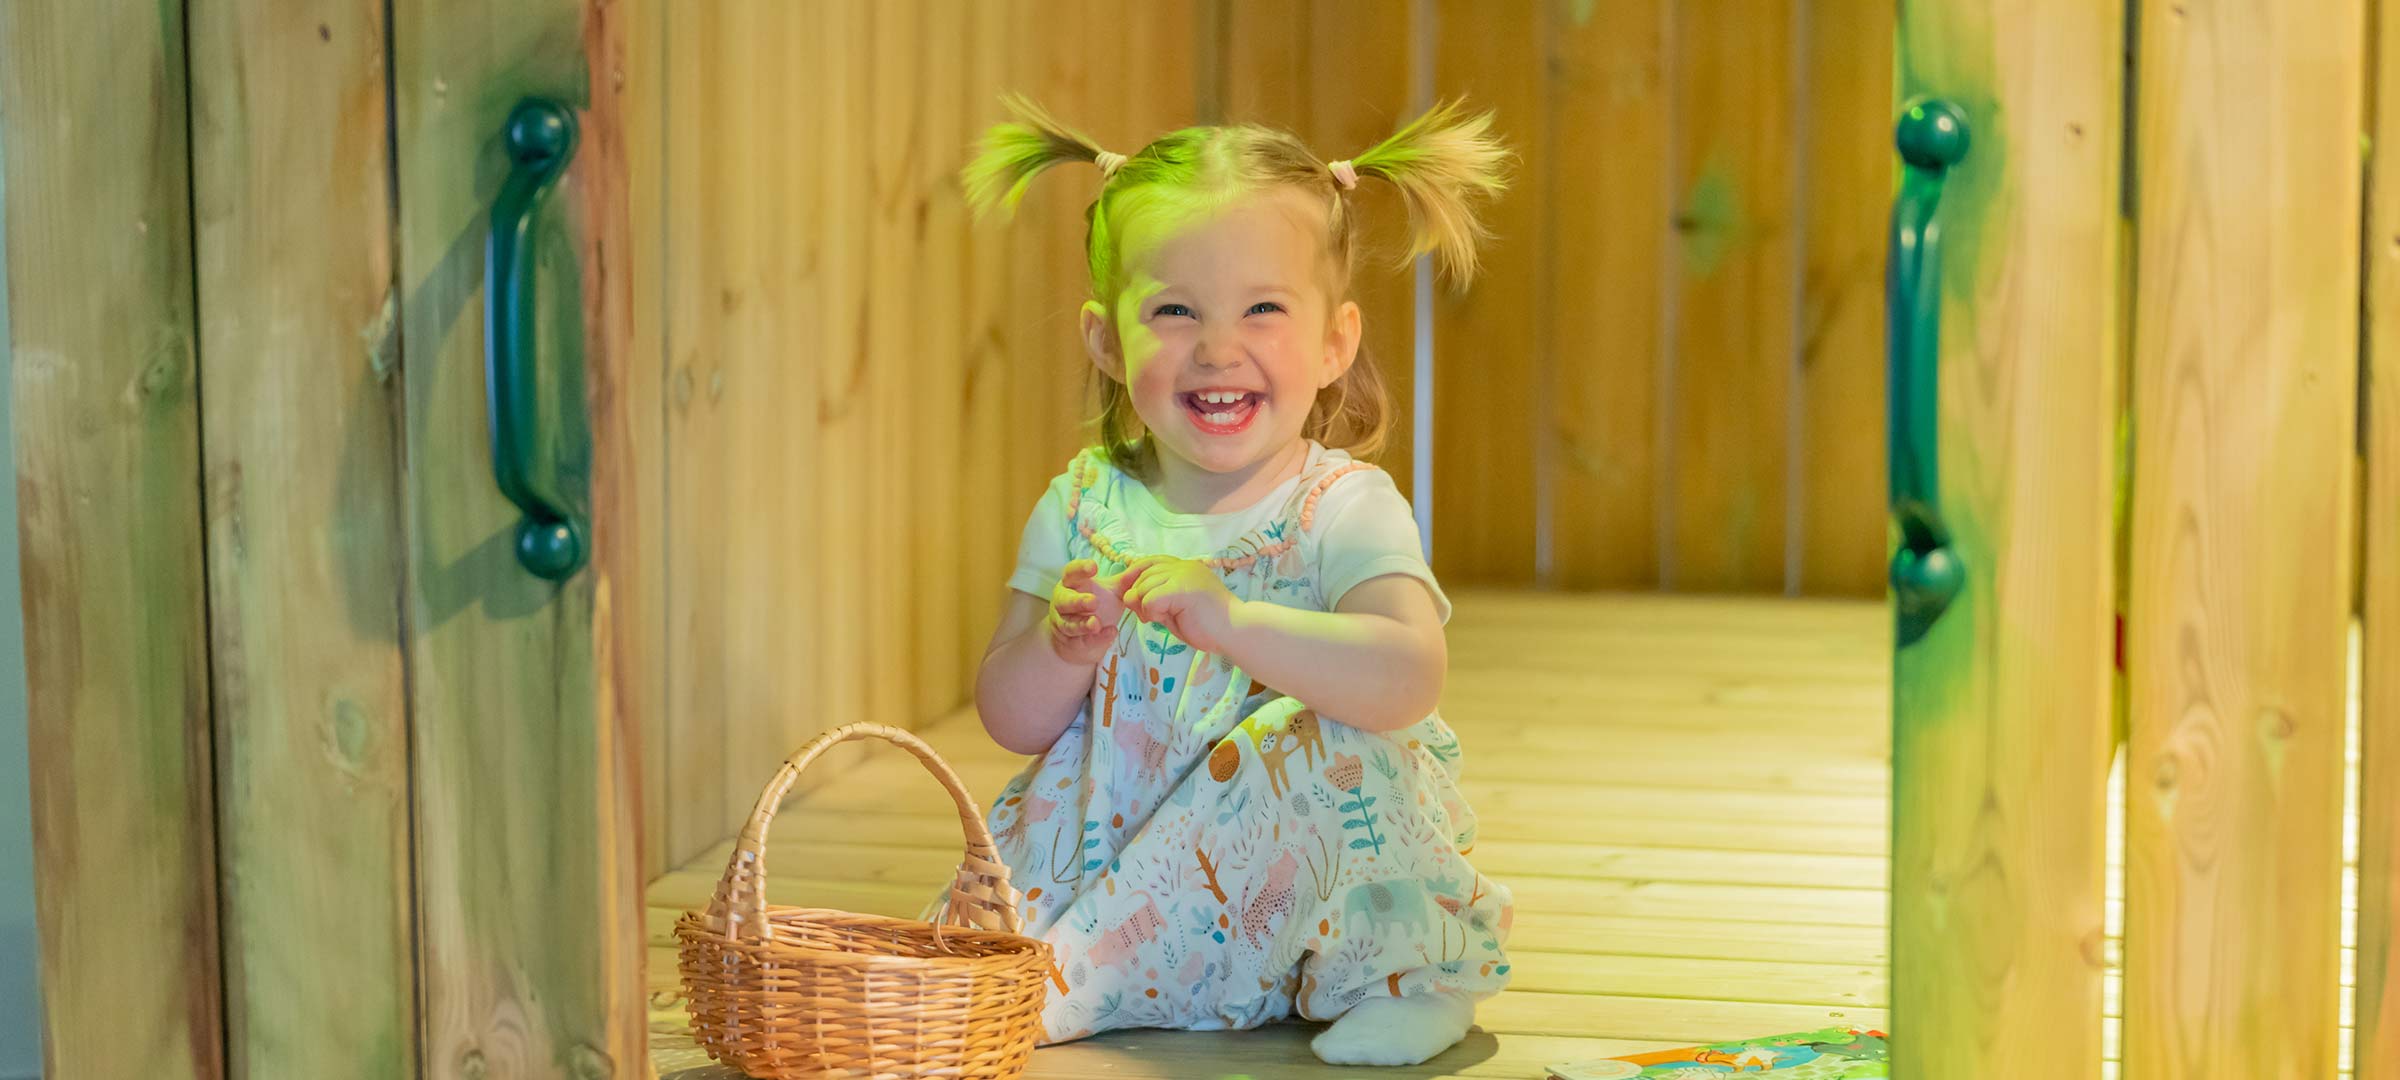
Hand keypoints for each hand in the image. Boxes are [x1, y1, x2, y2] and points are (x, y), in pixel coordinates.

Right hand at [1045, 559, 1126, 665]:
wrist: (1083, 636)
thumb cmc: (1096, 606)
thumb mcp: (1111, 591)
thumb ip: (1125, 581)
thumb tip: (1143, 567)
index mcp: (1071, 584)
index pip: (1071, 572)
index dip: (1080, 569)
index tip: (1093, 567)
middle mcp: (1063, 602)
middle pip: (1064, 600)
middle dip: (1078, 601)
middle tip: (1093, 602)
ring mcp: (1064, 623)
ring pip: (1069, 624)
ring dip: (1083, 624)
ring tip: (1096, 624)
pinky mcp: (1070, 642)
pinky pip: (1081, 641)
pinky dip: (1095, 639)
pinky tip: (1109, 633)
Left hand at [1100, 555, 1241, 653]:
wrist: (1235, 631)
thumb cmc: (1208, 625)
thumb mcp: (1176, 609)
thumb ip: (1155, 600)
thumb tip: (1128, 597)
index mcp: (1186, 568)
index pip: (1151, 562)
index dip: (1136, 577)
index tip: (1134, 598)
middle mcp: (1184, 566)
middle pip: (1143, 574)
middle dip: (1138, 596)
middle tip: (1149, 616)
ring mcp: (1184, 575)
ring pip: (1144, 587)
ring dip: (1145, 607)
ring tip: (1160, 618)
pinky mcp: (1181, 589)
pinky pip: (1149, 599)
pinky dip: (1150, 612)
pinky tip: (1162, 620)